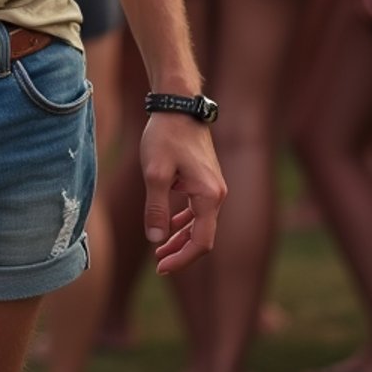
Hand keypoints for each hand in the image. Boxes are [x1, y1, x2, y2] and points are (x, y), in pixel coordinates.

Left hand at [140, 113, 225, 274]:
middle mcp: (217, 194)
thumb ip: (156, 209)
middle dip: (181, 252)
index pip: (201, 242)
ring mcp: (213, 186)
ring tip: (159, 250)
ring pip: (200, 223)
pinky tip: (170, 226)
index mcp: (209, 196)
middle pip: (203, 236)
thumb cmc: (165, 135)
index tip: (161, 267)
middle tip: (158, 264)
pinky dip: (184, 222)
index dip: (182, 259)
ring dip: (181, 238)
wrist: (177, 104)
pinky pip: (198, 209)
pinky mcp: (205, 178)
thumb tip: (156, 240)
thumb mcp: (154, 173)